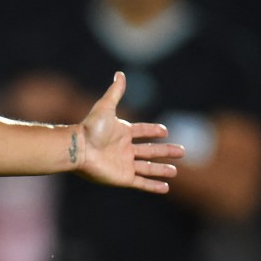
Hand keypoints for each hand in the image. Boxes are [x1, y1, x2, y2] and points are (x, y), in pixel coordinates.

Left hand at [75, 72, 182, 193]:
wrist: (79, 149)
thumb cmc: (90, 128)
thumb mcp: (105, 107)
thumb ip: (115, 92)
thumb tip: (120, 73)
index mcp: (122, 133)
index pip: (141, 131)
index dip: (152, 130)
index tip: (164, 131)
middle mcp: (124, 149)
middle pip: (149, 150)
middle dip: (165, 151)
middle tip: (182, 151)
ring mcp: (124, 164)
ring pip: (147, 167)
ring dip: (161, 169)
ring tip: (175, 171)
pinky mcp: (123, 178)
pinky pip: (141, 183)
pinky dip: (153, 186)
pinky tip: (165, 187)